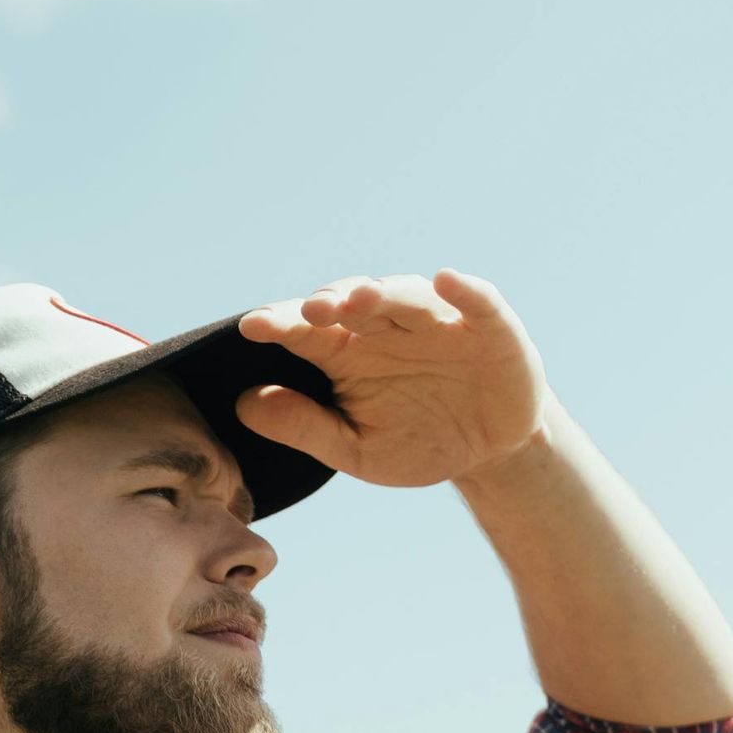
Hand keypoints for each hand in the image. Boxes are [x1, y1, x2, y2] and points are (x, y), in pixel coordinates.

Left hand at [235, 271, 550, 489]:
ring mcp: (439, 322)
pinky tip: (448, 280)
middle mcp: (389, 327)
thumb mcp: (355, 448)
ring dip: (385, 294)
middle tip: (310, 311)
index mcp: (349, 352)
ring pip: (408, 297)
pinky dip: (465, 290)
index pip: (309, 330)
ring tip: (359, 301)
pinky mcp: (490, 327)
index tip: (252, 326)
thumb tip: (243, 405)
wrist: (487, 453)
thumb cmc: (416, 442)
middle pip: (355, 303)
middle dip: (333, 302)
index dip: (282, 323)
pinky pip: (478, 302)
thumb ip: (304, 427)